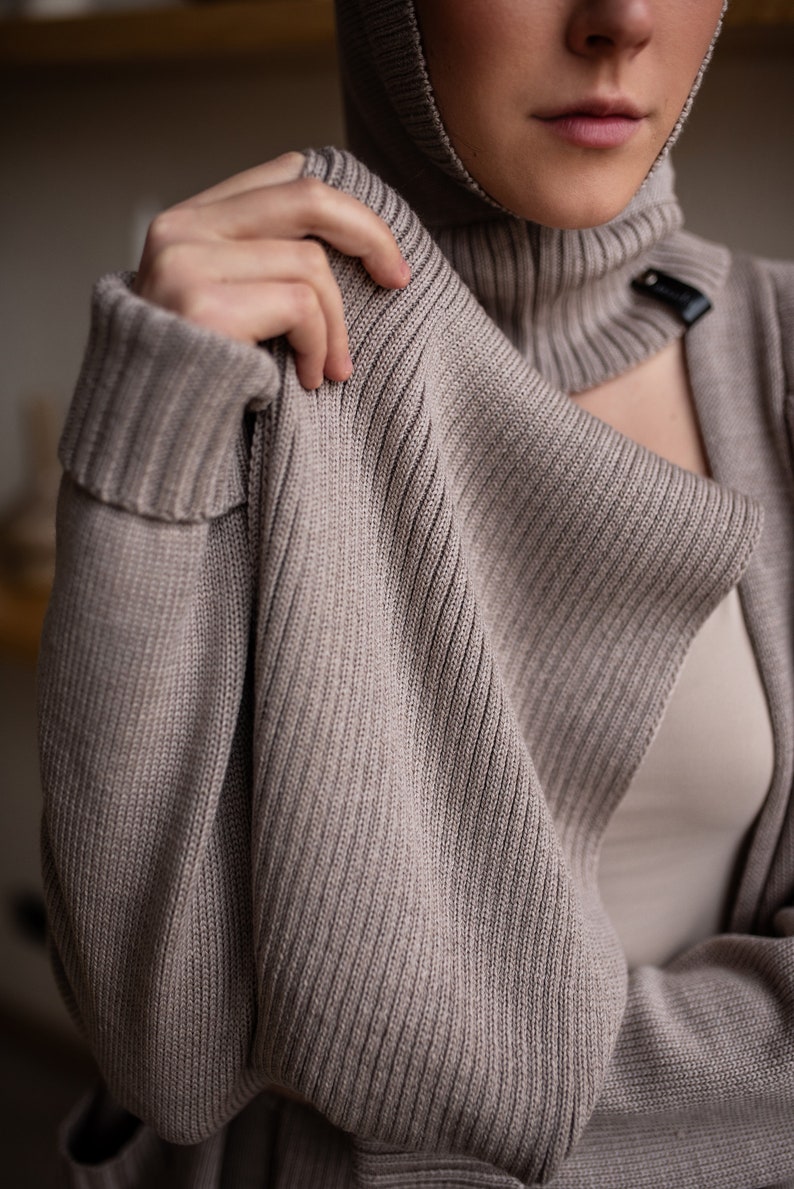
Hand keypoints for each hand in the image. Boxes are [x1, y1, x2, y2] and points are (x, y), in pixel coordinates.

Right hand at [132, 152, 410, 389]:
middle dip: (369, 235)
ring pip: (311, 263)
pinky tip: (307, 379)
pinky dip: (319, 347)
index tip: (383, 255)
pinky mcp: (202, 304)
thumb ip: (259, 262)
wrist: (144, 436)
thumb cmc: (198, 378)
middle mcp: (181, 228)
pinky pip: (300, 305)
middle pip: (307, 196)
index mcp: (189, 219)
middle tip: (397, 280)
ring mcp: (186, 262)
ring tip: (329, 371)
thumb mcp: (223, 303)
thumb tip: (339, 235)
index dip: (347, 207)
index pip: (285, 175)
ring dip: (336, 327)